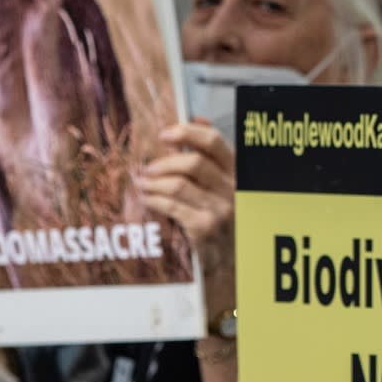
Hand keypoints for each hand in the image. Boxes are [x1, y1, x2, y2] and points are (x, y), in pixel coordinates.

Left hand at [141, 122, 236, 306]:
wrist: (234, 263)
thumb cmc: (225, 218)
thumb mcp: (226, 185)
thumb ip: (214, 155)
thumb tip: (197, 118)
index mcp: (238, 173)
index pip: (214, 142)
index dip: (187, 133)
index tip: (164, 134)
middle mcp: (233, 189)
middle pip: (193, 162)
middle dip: (164, 163)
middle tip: (147, 169)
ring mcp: (220, 210)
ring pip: (178, 184)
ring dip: (154, 182)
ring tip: (142, 184)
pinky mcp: (205, 228)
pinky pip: (172, 206)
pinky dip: (154, 200)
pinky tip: (147, 200)